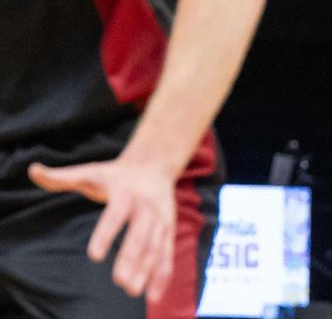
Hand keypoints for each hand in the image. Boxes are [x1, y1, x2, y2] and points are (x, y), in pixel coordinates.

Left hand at [28, 158, 175, 301]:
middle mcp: (147, 207)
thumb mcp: (91, 172)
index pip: (116, 215)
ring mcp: (161, 220)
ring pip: (155, 248)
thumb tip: (33, 171)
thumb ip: (62, 176)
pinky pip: (166, 255)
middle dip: (131, 259)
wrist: (155, 165)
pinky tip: (153, 296)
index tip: (94, 256)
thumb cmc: (115, 174)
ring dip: (147, 271)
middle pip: (140, 235)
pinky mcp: (168, 231)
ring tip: (134, 292)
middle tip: (120, 282)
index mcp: (126, 193)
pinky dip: (162, 275)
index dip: (106, 234)